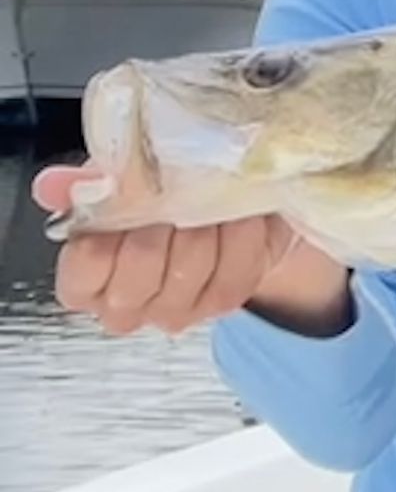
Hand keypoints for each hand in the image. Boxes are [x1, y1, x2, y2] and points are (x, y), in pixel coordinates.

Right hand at [30, 163, 345, 336]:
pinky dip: (245, 232)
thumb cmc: (155, 198)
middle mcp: (127, 305)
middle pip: (142, 262)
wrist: (217, 208)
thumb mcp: (115, 182)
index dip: (112, 224)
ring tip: (213, 192)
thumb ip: (83, 183)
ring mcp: (177, 310)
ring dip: (208, 219)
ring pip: (192, 264)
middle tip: (176, 186)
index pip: (86, 264)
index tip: (130, 193)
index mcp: (86, 281)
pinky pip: (240, 267)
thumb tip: (54, 185)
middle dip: (164, 215)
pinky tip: (241, 212)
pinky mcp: (227, 299)